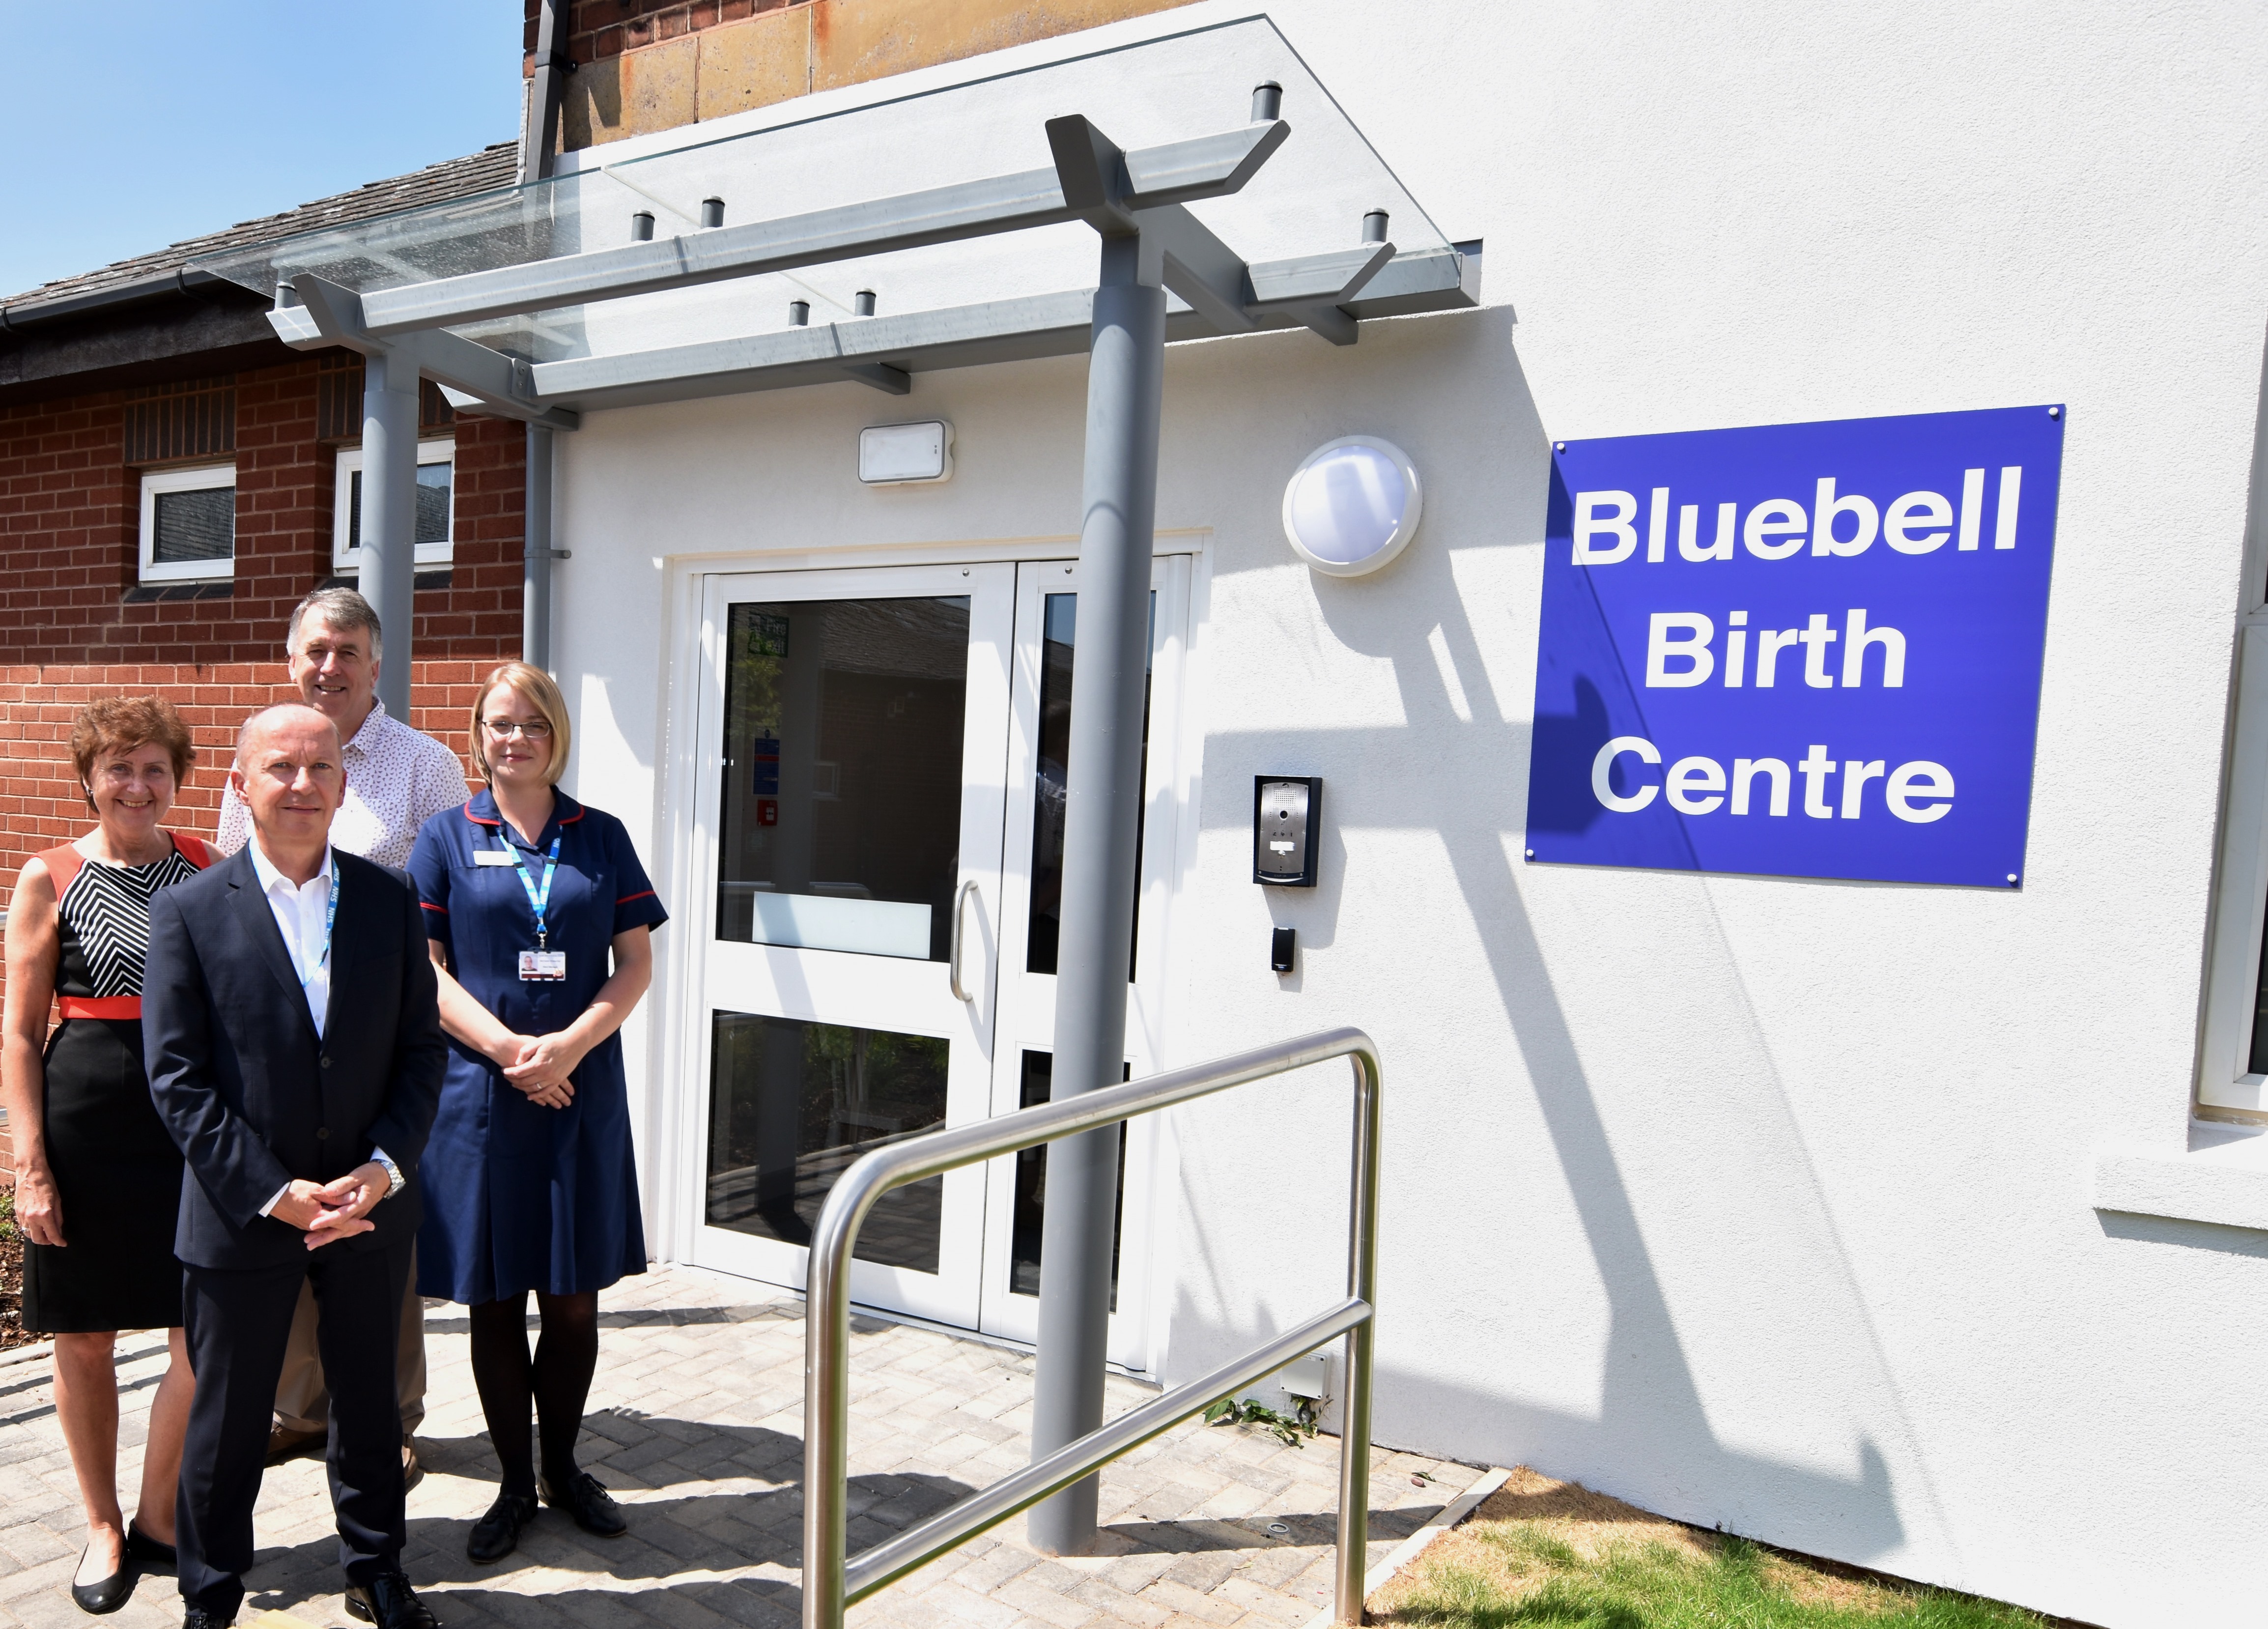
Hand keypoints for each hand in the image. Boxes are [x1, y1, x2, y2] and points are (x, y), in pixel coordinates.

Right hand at [14, 1166, 64, 1247]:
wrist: (31, 1172)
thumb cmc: (47, 1183)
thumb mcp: (58, 1200)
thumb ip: (58, 1217)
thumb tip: (59, 1229)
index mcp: (45, 1214)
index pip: (52, 1235)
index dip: (59, 1242)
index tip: (63, 1243)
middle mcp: (32, 1217)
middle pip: (38, 1239)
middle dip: (47, 1242)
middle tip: (54, 1239)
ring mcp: (22, 1215)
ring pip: (28, 1234)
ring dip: (37, 1236)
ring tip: (45, 1232)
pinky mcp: (17, 1212)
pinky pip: (23, 1226)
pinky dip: (30, 1228)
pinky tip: (36, 1224)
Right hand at [270, 1164, 384, 1250]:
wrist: (271, 1198)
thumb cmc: (292, 1191)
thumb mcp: (315, 1190)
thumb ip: (334, 1196)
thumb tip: (353, 1197)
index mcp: (318, 1217)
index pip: (343, 1223)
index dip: (358, 1224)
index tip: (371, 1226)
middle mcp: (314, 1226)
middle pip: (338, 1229)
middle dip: (353, 1229)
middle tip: (367, 1227)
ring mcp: (307, 1226)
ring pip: (330, 1229)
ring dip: (343, 1228)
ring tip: (357, 1226)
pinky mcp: (303, 1224)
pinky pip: (322, 1228)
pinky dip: (332, 1227)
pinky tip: (337, 1223)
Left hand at [303, 1161, 388, 1248]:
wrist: (385, 1176)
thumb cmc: (370, 1173)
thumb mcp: (357, 1175)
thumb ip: (343, 1184)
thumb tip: (328, 1191)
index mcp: (360, 1202)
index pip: (342, 1215)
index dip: (327, 1220)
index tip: (312, 1225)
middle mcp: (360, 1212)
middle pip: (342, 1228)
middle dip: (325, 1237)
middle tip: (309, 1244)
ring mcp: (359, 1214)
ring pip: (343, 1230)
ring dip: (328, 1237)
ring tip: (312, 1243)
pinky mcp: (356, 1214)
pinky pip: (346, 1227)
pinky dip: (335, 1233)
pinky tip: (324, 1236)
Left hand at [504, 1034, 585, 1094]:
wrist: (575, 1043)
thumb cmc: (556, 1040)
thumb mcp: (538, 1042)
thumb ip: (525, 1052)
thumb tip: (517, 1062)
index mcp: (538, 1063)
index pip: (518, 1072)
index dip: (509, 1072)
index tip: (504, 1071)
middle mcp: (544, 1074)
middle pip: (524, 1082)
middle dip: (513, 1080)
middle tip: (507, 1077)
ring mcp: (552, 1079)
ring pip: (533, 1088)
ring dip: (522, 1088)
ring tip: (515, 1084)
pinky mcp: (558, 1080)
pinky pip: (545, 1091)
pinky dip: (537, 1096)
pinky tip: (530, 1096)